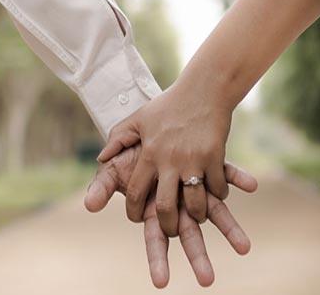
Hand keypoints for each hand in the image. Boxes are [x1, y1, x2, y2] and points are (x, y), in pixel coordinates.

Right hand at [85, 146, 256, 287]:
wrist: (148, 129)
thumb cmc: (128, 155)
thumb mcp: (112, 169)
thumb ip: (102, 186)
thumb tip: (89, 204)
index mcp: (154, 208)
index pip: (155, 239)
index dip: (157, 260)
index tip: (160, 282)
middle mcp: (178, 203)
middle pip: (188, 234)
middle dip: (197, 257)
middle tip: (207, 280)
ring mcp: (196, 187)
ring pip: (214, 211)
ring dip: (229, 228)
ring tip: (245, 247)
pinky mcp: (208, 166)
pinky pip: (225, 173)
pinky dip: (238, 179)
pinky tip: (251, 185)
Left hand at [97, 82, 233, 235]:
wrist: (203, 89)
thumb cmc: (169, 105)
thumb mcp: (139, 118)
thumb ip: (118, 138)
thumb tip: (102, 158)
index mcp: (149, 154)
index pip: (136, 192)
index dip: (135, 210)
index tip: (138, 217)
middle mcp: (169, 160)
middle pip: (165, 207)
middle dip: (167, 226)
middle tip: (170, 229)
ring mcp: (193, 160)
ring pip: (195, 203)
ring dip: (196, 215)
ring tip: (195, 216)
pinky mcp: (214, 157)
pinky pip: (217, 188)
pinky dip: (218, 195)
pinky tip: (215, 194)